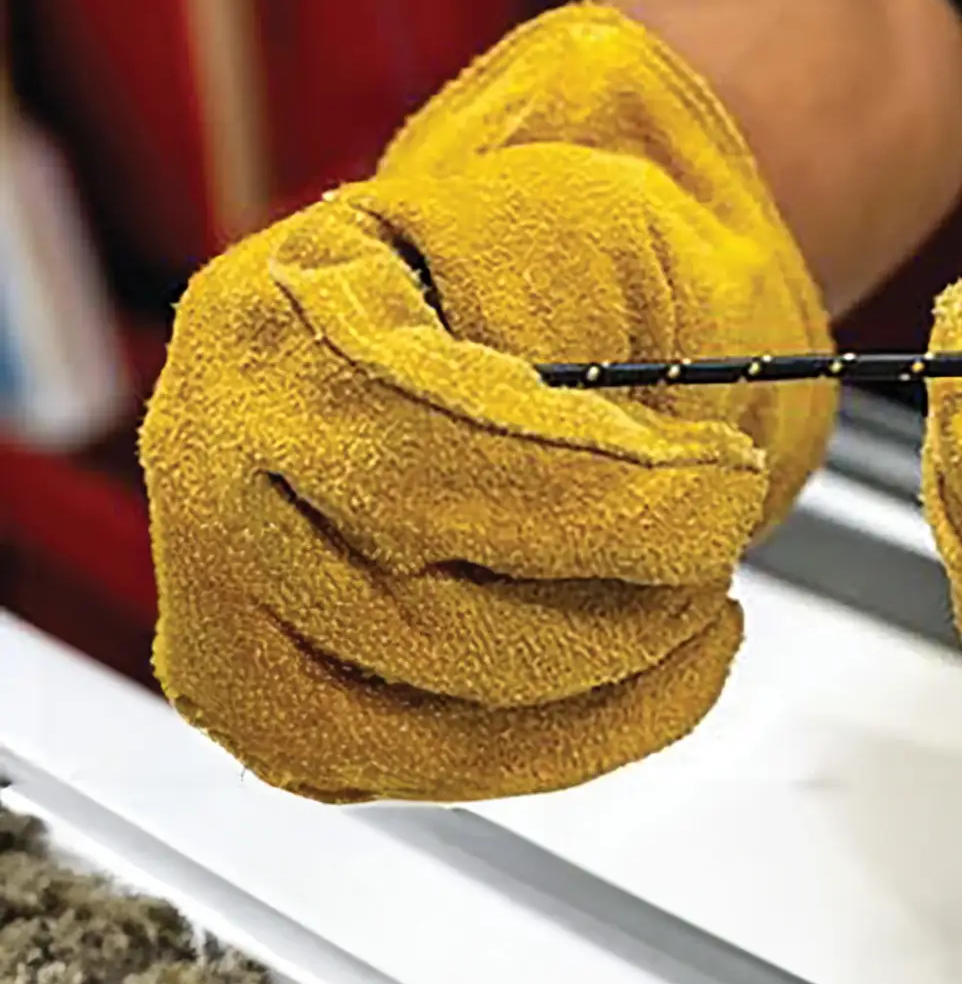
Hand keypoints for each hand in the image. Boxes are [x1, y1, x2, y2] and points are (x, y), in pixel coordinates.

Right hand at [141, 5, 834, 802]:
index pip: (413, 447)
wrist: (524, 301)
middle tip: (720, 546)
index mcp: (274, 320)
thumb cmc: (552, 255)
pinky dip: (564, 742)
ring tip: (702, 608)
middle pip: (401, 611)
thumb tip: (632, 465)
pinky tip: (660, 672)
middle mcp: (216, 468)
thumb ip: (573, 319)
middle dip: (603, 601)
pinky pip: (413, 766)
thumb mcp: (574, 217)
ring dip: (596, 688)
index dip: (587, 493)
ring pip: (403, 723)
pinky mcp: (279, 695)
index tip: (724, 490)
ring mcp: (231, 595)